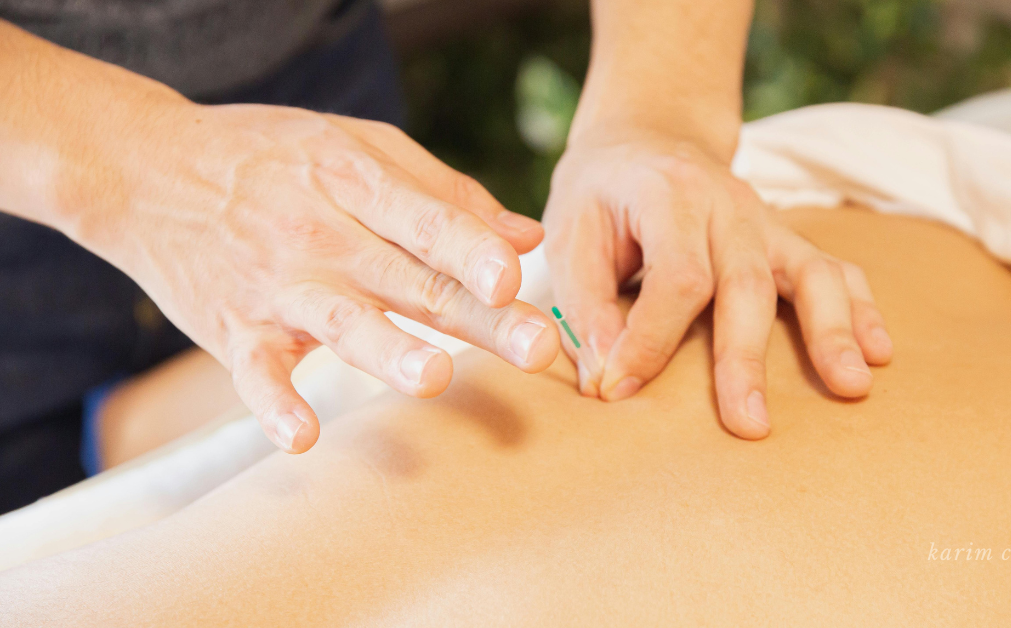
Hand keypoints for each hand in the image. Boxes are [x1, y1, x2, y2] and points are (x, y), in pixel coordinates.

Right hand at [90, 102, 558, 452]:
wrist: (145, 167)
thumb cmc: (272, 156)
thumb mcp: (356, 147)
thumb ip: (443, 193)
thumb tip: (527, 236)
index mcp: (356, 182)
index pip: (427, 220)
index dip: (472, 248)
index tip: (515, 275)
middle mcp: (321, 234)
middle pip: (411, 280)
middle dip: (477, 315)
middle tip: (537, 347)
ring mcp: (277, 285)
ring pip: (341, 321)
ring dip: (387, 350)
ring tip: (433, 376)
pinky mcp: (234, 329)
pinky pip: (255, 372)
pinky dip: (273, 404)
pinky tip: (300, 437)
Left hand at [543, 129, 892, 438]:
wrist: (647, 135)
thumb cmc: (601, 192)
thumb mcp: (569, 231)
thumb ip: (584, 304)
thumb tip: (606, 378)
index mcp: (668, 195)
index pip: (675, 276)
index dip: (650, 339)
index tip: (619, 389)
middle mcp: (727, 205)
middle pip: (746, 283)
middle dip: (745, 359)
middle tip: (749, 425)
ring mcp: (766, 220)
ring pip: (810, 272)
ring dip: (832, 332)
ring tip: (851, 387)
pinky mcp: (785, 238)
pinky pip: (835, 269)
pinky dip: (861, 309)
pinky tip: (878, 351)